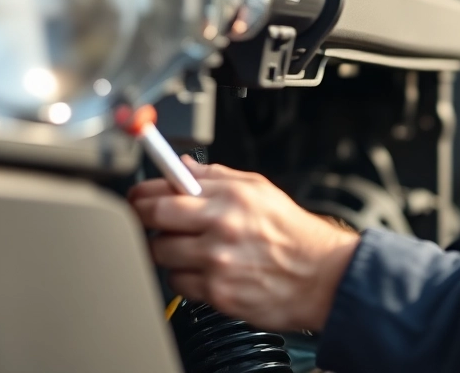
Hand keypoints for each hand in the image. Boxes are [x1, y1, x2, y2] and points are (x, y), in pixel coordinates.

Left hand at [128, 157, 360, 331]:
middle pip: (155, 220)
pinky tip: (201, 270)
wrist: (322, 277)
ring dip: (165, 250)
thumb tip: (184, 167)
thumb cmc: (294, 235)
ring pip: (161, 254)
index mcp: (230, 197)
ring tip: (185, 247)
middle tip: (148, 221)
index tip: (138, 195)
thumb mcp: (260, 190)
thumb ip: (217, 176)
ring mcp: (216, 262)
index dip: (143, 193)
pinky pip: (179, 284)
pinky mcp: (217, 293)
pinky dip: (184, 278)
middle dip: (143, 219)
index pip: (167, 189)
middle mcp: (221, 227)